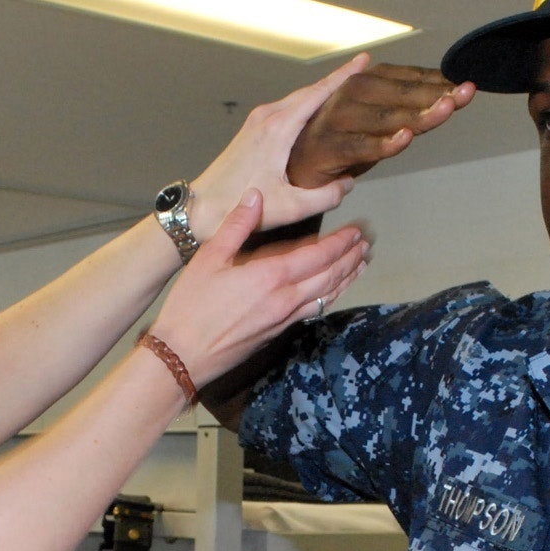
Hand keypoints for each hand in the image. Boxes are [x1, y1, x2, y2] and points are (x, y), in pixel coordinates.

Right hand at [153, 189, 368, 385]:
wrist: (184, 355)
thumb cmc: (191, 306)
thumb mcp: (209, 258)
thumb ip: (236, 225)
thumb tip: (256, 195)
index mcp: (270, 276)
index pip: (318, 255)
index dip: (340, 242)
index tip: (355, 230)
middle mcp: (285, 299)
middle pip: (330, 276)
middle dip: (350, 258)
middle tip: (365, 244)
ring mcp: (284, 319)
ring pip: (326, 296)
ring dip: (346, 279)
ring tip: (361, 265)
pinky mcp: (278, 332)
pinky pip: (313, 311)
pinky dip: (330, 298)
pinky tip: (333, 292)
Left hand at [186, 55, 377, 240]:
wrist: (201, 207)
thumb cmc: (239, 205)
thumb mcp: (291, 208)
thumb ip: (326, 196)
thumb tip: (348, 183)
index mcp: (278, 128)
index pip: (318, 93)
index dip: (344, 75)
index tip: (363, 60)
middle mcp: (267, 117)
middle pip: (309, 90)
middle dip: (337, 80)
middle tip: (362, 73)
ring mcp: (257, 121)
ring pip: (297, 98)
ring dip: (321, 92)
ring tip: (346, 92)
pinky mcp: (252, 129)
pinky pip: (286, 108)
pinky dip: (306, 104)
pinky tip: (317, 114)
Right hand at [286, 63, 475, 187]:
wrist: (295, 167)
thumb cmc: (341, 142)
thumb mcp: (378, 122)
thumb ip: (409, 108)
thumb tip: (451, 93)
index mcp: (364, 83)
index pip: (408, 79)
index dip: (438, 82)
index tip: (467, 86)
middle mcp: (350, 95)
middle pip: (400, 95)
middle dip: (436, 94)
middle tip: (465, 93)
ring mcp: (337, 120)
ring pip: (385, 117)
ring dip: (418, 113)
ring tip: (447, 109)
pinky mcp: (328, 147)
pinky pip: (360, 146)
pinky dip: (383, 143)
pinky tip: (405, 139)